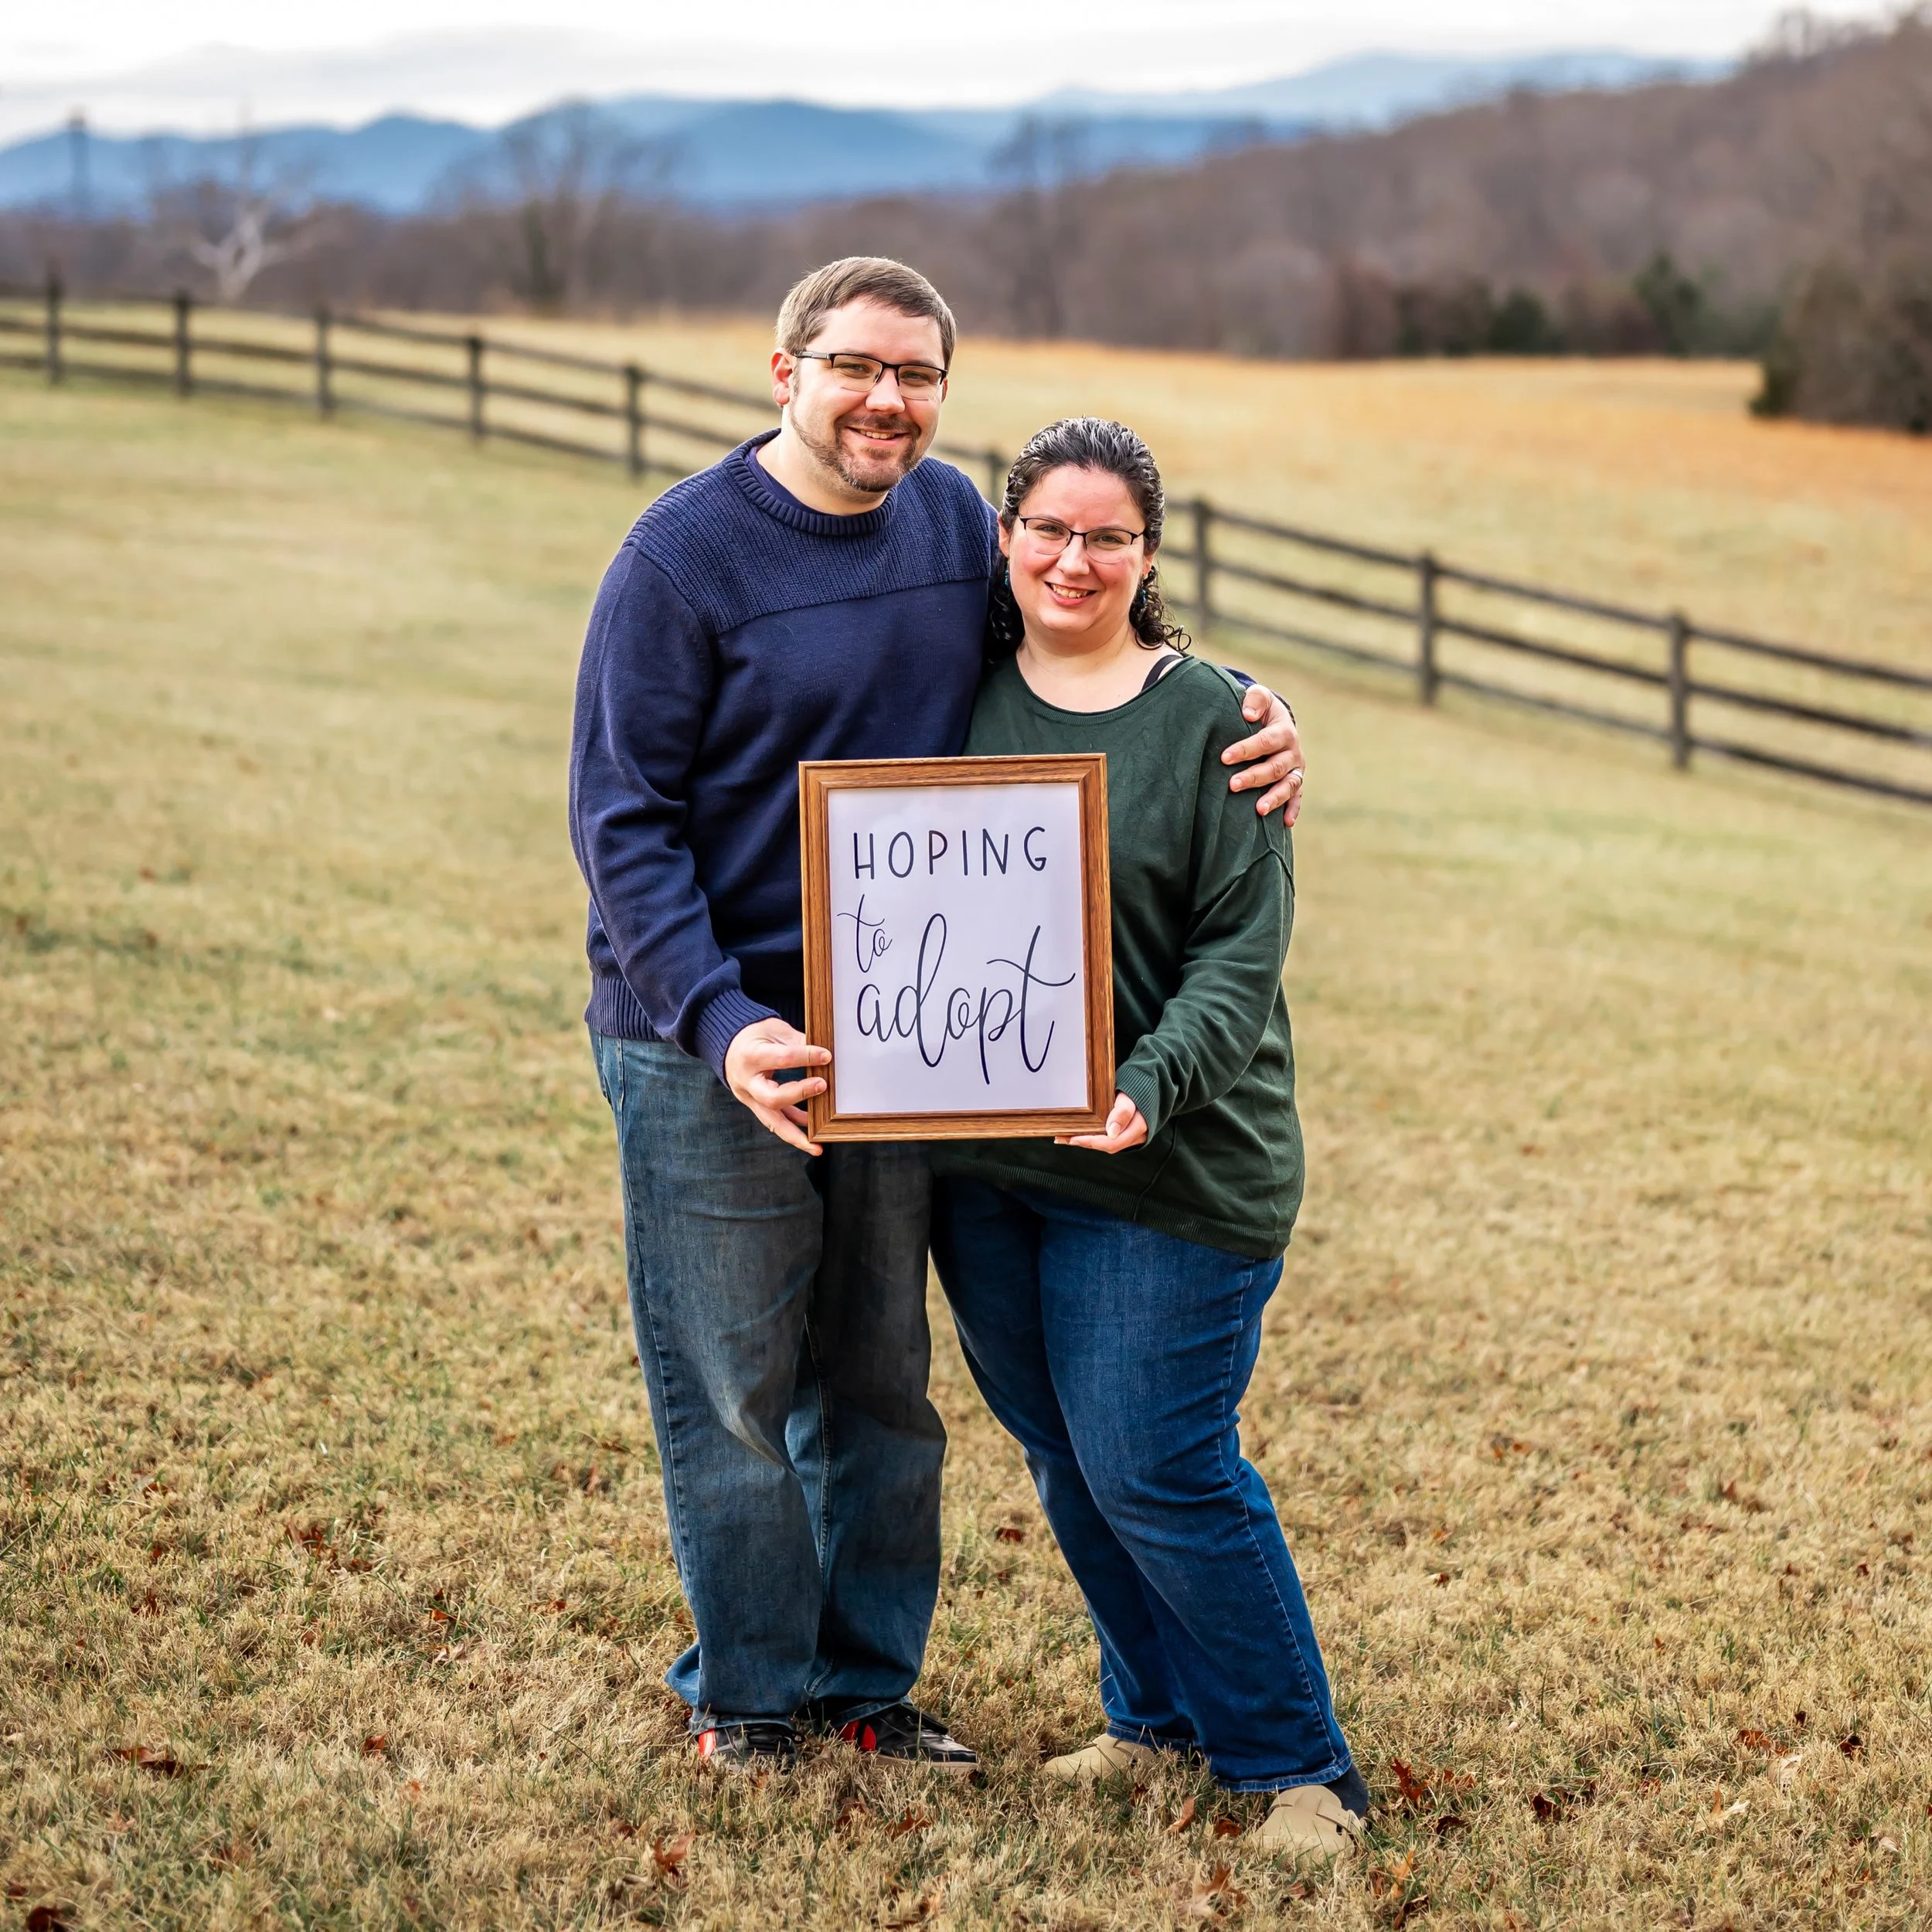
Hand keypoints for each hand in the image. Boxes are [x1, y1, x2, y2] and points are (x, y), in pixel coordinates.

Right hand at [724, 1018, 829, 1155]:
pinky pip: (774, 1120)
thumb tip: (824, 1056)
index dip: (807, 1057)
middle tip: (822, 1087)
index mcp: (751, 1055)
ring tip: (816, 1146)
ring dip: (795, 1136)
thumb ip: (796, 1042)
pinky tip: (811, 1130)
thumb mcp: (773, 1029)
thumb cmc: (753, 1035)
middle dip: (800, 1095)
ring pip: (771, 1121)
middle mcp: (747, 1081)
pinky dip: (793, 1127)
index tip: (826, 1056)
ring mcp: (748, 1097)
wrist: (728, 1046)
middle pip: (772, 1098)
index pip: (782, 1059)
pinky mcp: (754, 1106)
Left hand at [1056, 1092, 1148, 1154]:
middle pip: (1106, 1146)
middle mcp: (1135, 1136)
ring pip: (1106, 1143)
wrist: (1151, 1084)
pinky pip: (1109, 1138)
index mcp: (1138, 1128)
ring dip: (1086, 1140)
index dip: (1090, 1142)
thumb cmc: (1140, 1088)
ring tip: (1066, 1136)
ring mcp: (1131, 1135)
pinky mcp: (1126, 1131)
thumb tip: (1111, 1133)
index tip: (1072, 1138)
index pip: (1111, 1143)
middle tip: (1062, 1138)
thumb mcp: (1130, 1097)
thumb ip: (1122, 1113)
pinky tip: (1082, 1132)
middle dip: (1083, 1142)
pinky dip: (1094, 1136)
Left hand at [1220, 682, 1304, 825]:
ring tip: (1258, 809)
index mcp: (1284, 731)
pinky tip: (1285, 823)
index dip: (1245, 749)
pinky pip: (1297, 798)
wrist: (1276, 721)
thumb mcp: (1259, 696)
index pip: (1265, 741)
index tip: (1224, 757)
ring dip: (1274, 798)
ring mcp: (1295, 769)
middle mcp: (1293, 752)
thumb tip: (1247, 713)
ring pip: (1288, 785)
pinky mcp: (1295, 782)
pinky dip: (1293, 810)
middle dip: (1254, 777)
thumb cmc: (1260, 710)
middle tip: (1232, 784)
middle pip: (1275, 767)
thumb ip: (1254, 699)